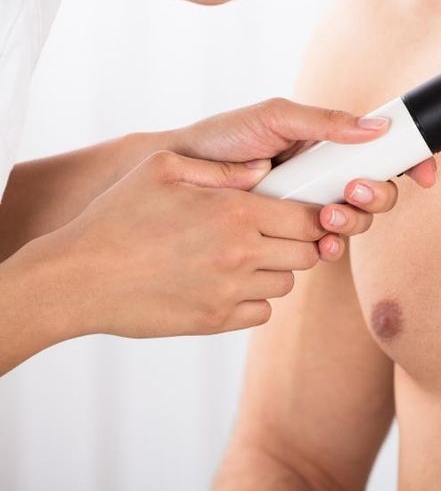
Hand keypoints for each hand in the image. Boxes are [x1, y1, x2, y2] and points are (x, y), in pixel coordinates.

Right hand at [35, 151, 332, 337]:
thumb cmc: (116, 217)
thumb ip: (222, 168)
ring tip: (246, 256)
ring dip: (276, 270)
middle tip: (276, 234)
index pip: (308, 218)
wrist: (77, 278)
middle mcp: (240, 253)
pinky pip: (263, 312)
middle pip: (307, 253)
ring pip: (287, 283)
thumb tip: (267, 169)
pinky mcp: (215, 322)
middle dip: (299, 242)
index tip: (301, 213)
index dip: (312, 215)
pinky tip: (229, 283)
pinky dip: (255, 300)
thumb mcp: (163, 169)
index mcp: (234, 212)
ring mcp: (230, 292)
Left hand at [166, 98, 436, 252]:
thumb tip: (378, 127)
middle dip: (377, 196)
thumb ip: (325, 122)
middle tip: (353, 191)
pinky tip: (318, 243)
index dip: (412, 163)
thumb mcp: (275, 118)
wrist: (180, 175)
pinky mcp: (293, 237)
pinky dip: (330, 246)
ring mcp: (312, 208)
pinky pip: (328, 246)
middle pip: (380, 192)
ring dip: (353, 221)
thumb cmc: (224, 139)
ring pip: (358, 222)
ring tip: (325, 216)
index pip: (384, 153)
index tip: (424, 175)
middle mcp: (328, 176)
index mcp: (331, 144)